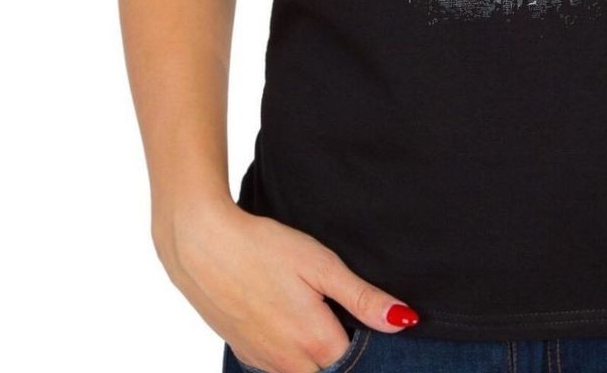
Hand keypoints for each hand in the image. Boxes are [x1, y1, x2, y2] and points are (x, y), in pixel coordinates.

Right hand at [154, 195, 417, 372]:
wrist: (201, 246)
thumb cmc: (262, 247)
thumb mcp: (320, 264)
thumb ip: (362, 298)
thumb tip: (404, 321)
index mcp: (315, 341)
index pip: (356, 359)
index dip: (366, 336)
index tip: (365, 314)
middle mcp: (289, 364)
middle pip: (330, 369)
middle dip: (341, 349)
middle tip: (336, 307)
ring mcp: (263, 362)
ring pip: (304, 371)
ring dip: (315, 352)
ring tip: (311, 307)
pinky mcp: (244, 353)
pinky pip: (278, 366)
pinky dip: (290, 351)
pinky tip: (285, 314)